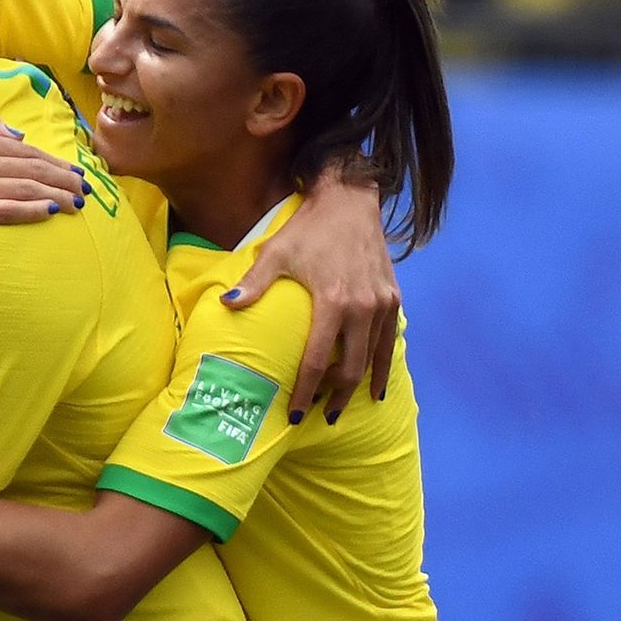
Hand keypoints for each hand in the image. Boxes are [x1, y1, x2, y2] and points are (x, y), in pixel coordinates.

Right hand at [0, 112, 88, 261]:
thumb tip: (18, 135)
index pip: (24, 150)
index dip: (55, 162)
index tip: (77, 174)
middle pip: (29, 168)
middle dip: (63, 179)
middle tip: (86, 191)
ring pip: (22, 187)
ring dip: (55, 195)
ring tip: (77, 205)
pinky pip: (1, 209)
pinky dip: (28, 210)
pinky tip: (49, 213)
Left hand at [222, 174, 398, 423]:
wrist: (349, 203)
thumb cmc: (307, 229)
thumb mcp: (275, 252)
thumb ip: (254, 283)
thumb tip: (227, 306)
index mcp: (334, 301)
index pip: (319, 360)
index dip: (305, 391)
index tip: (293, 413)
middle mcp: (364, 308)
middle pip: (350, 368)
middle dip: (333, 397)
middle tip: (317, 417)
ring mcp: (383, 305)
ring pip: (372, 360)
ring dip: (357, 387)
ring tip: (339, 409)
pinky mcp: (393, 299)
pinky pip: (388, 343)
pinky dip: (380, 367)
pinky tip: (373, 386)